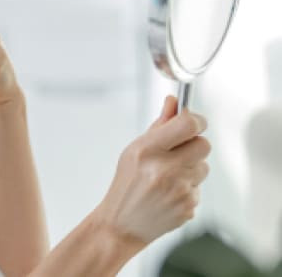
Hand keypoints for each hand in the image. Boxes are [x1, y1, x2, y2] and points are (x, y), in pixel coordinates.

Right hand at [93, 95, 210, 246]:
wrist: (122, 224)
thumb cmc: (127, 184)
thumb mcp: (134, 150)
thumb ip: (158, 126)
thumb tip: (173, 102)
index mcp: (147, 150)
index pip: (188, 125)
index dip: (197, 120)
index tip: (194, 122)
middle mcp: (164, 169)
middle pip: (203, 144)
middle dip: (194, 144)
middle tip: (179, 151)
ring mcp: (178, 190)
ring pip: (203, 167)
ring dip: (191, 168)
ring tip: (169, 176)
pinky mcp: (188, 207)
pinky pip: (199, 187)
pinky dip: (187, 188)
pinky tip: (169, 194)